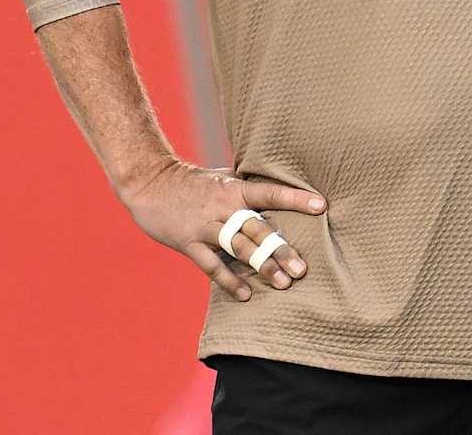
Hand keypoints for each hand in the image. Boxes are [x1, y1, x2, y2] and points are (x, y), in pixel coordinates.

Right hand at [120, 160, 325, 302]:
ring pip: (239, 248)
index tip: (322, 206)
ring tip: (283, 284)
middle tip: (302, 269)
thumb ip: (247, 188)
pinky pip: (212, 265)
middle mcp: (223, 206)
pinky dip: (229, 280)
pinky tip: (246, 295)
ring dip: (261, 266)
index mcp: (235, 188)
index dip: (296, 198)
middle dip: (281, 249)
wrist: (150, 182)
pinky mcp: (189, 242)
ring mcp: (206, 225)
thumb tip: (281, 191)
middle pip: (258, 228)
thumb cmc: (192, 182)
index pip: (271, 192)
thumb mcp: (222, 177)